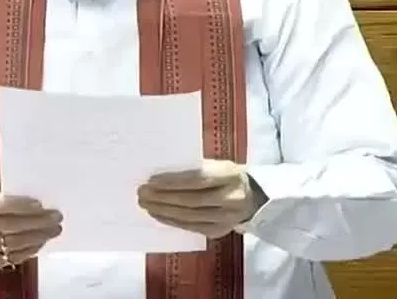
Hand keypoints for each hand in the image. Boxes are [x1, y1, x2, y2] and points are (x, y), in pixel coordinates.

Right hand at [0, 190, 62, 271]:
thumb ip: (7, 199)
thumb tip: (39, 204)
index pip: (1, 204)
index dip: (22, 205)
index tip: (41, 205)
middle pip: (10, 225)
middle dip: (37, 222)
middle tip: (56, 218)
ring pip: (14, 243)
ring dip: (38, 237)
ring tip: (53, 230)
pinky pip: (13, 258)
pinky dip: (30, 250)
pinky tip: (40, 242)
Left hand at [137, 159, 262, 238]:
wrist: (254, 196)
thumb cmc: (228, 176)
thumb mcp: (218, 164)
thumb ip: (196, 168)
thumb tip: (161, 174)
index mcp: (230, 175)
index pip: (197, 179)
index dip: (173, 182)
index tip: (151, 180)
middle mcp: (231, 198)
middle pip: (191, 200)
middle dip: (162, 197)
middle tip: (142, 193)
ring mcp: (227, 218)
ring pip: (189, 217)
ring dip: (163, 210)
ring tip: (145, 204)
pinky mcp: (220, 231)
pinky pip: (191, 228)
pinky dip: (172, 221)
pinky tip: (158, 214)